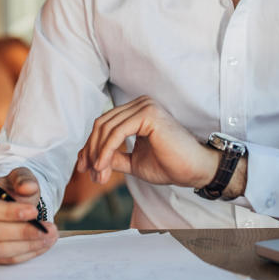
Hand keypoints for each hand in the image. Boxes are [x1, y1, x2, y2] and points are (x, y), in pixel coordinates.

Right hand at [0, 167, 58, 264]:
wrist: (15, 204)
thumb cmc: (14, 189)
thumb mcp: (21, 177)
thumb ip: (24, 179)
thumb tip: (28, 187)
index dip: (9, 212)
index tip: (34, 212)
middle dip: (24, 232)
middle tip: (49, 229)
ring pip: (0, 250)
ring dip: (28, 245)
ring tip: (50, 237)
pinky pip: (5, 260)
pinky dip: (26, 254)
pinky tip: (42, 244)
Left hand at [77, 96, 219, 188]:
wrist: (194, 170)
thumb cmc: (169, 165)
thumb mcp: (132, 161)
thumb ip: (112, 156)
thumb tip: (89, 158)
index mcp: (137, 112)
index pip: (104, 124)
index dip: (90, 146)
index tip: (84, 168)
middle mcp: (140, 104)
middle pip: (101, 124)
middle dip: (91, 151)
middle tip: (89, 174)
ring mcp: (144, 106)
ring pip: (106, 128)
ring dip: (97, 154)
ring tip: (98, 175)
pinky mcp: (148, 114)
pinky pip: (117, 133)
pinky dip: (105, 150)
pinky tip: (102, 166)